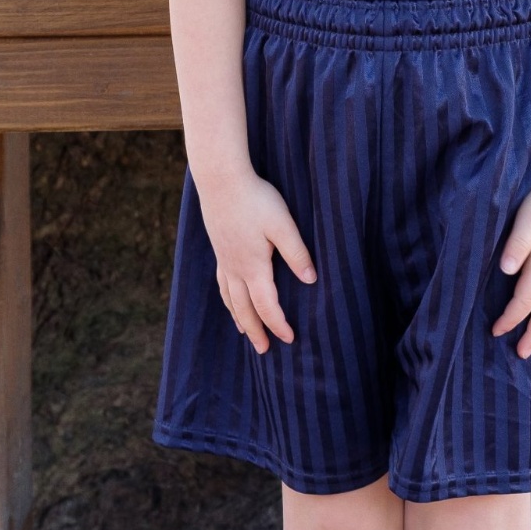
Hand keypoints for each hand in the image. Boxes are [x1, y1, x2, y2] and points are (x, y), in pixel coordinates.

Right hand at [196, 168, 315, 353]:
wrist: (220, 180)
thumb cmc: (255, 199)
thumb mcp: (283, 225)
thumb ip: (297, 253)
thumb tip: (311, 280)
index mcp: (253, 266)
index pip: (267, 305)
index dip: (278, 324)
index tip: (290, 338)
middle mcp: (236, 268)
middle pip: (245, 309)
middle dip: (256, 330)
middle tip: (264, 350)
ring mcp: (224, 258)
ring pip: (230, 297)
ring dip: (239, 317)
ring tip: (244, 331)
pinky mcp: (219, 247)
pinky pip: (222, 282)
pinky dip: (227, 297)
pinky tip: (230, 296)